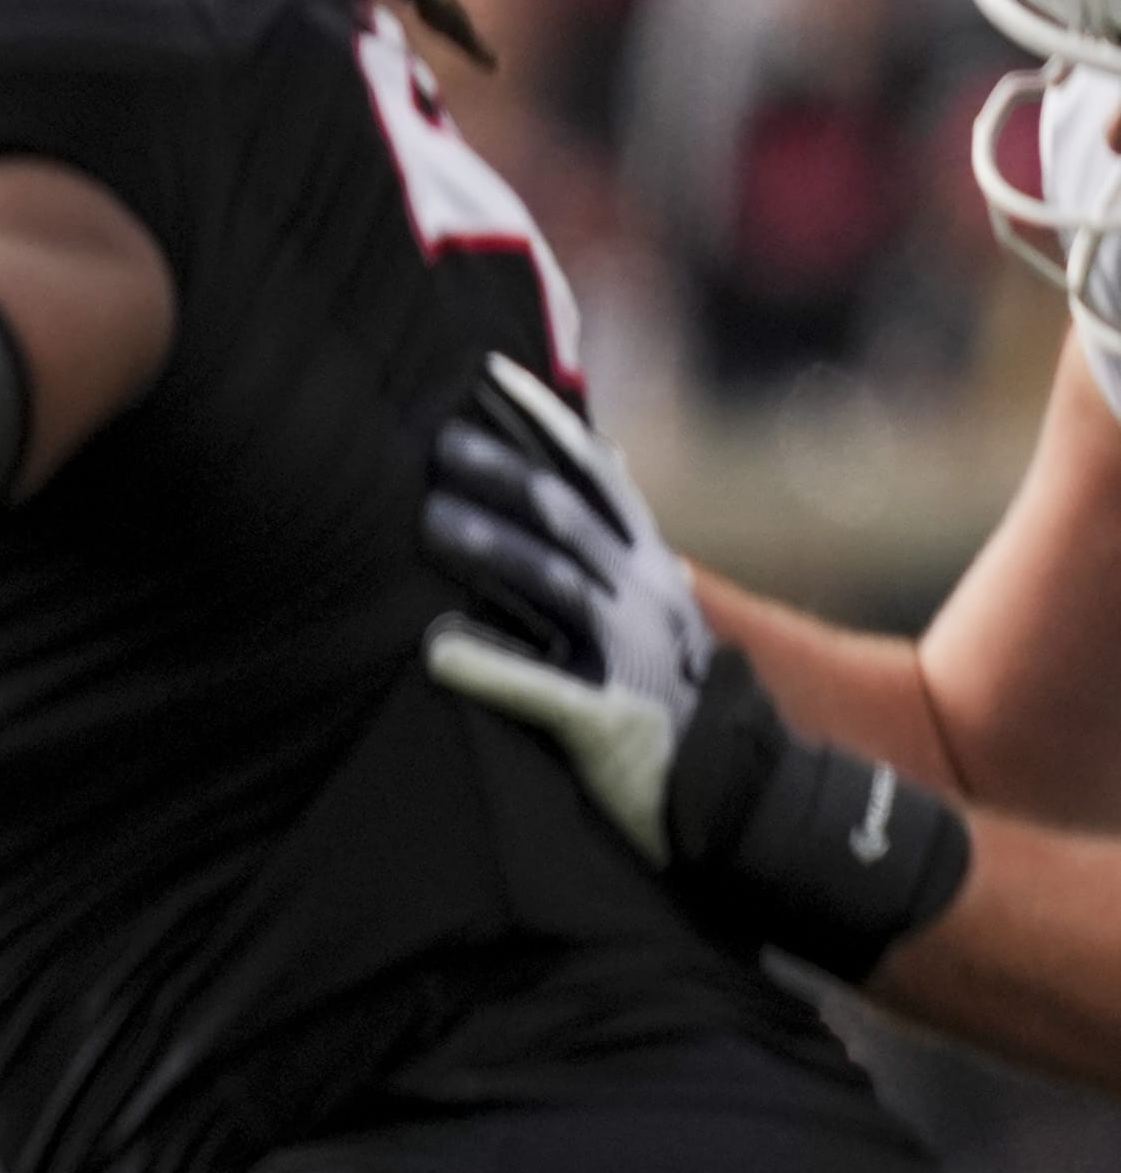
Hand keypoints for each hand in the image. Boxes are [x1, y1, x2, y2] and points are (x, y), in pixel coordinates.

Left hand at [416, 355, 708, 853]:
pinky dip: (490, 664)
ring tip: (426, 521)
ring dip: (490, 547)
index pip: (593, 475)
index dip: (544, 424)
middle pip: (567, 516)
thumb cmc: (675, 703)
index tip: (488, 377)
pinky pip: (543, 687)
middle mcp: (641, 597)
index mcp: (646, 568)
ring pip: (556, 584)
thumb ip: (612, 551)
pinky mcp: (608, 720)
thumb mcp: (650, 614)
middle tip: (436, 438)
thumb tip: (597, 466)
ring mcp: (628, 655)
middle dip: (502, 470)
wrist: (745, 794)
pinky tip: (435, 648)